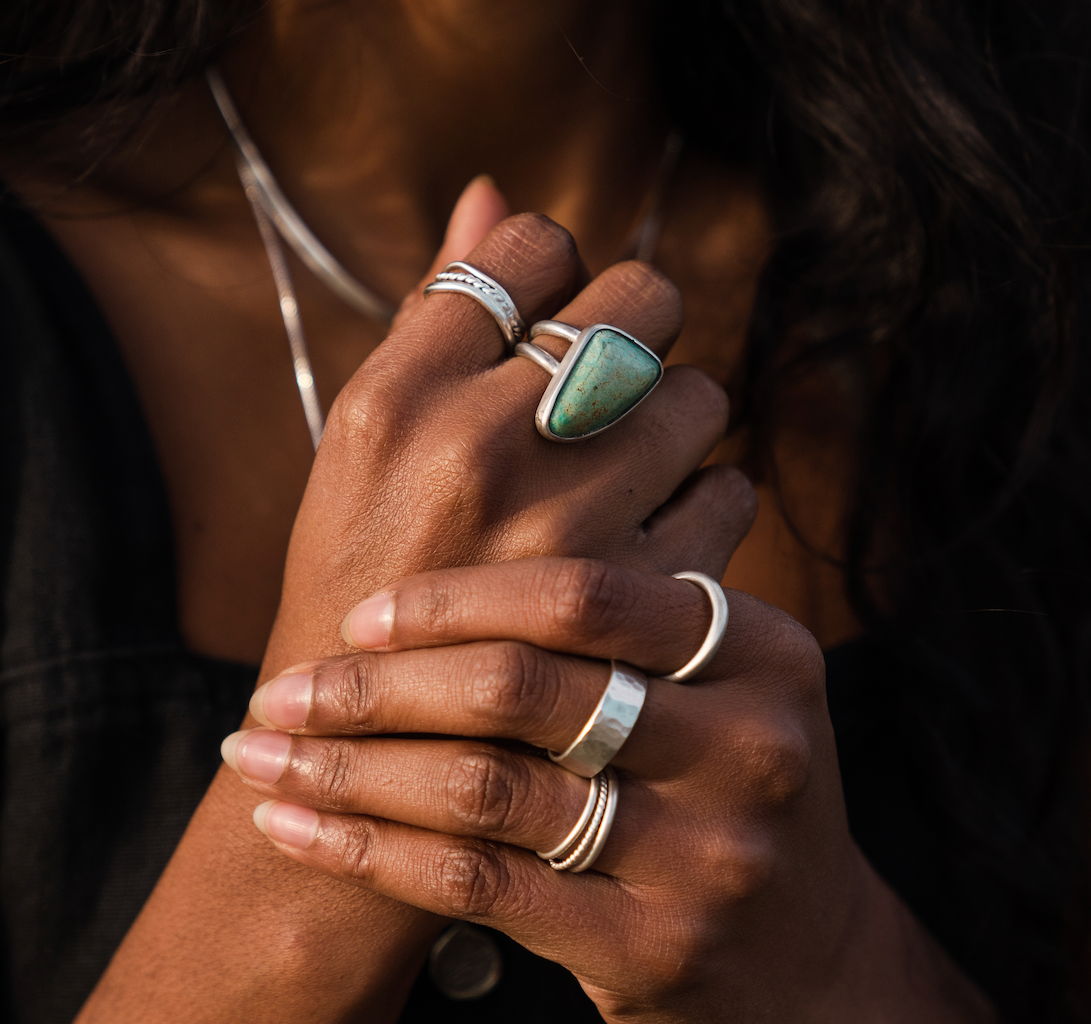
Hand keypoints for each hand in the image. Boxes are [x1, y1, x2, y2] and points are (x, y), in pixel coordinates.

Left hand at [221, 557, 872, 1023]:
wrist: (809, 964)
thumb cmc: (723, 797)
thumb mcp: (722, 690)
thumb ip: (626, 621)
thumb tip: (461, 520)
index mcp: (763, 651)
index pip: (584, 594)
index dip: (455, 596)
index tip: (361, 615)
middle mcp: (751, 746)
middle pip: (522, 686)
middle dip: (377, 685)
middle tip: (282, 687)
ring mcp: (712, 855)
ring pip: (485, 788)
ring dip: (350, 766)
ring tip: (261, 751)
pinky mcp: (658, 948)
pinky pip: (479, 883)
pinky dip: (369, 849)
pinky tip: (298, 826)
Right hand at [260, 193, 756, 682]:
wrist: (371, 762)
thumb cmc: (363, 587)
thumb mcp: (362, 453)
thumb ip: (435, 322)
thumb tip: (498, 194)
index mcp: (396, 400)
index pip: (532, 249)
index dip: (564, 267)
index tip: (561, 312)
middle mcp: (481, 448)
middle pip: (641, 305)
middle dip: (643, 330)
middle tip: (620, 379)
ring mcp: (565, 526)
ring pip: (699, 398)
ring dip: (680, 422)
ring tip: (635, 468)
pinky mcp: (634, 601)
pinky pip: (728, 497)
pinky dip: (705, 505)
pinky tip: (659, 538)